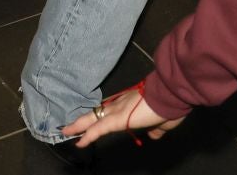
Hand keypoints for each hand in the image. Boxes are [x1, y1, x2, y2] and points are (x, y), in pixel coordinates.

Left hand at [63, 83, 185, 147]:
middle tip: (68, 126)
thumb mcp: (163, 122)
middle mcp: (120, 105)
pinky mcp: (118, 118)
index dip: (98, 117)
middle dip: (82, 121)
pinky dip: (89, 135)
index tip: (90, 122)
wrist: (171, 95)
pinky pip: (100, 128)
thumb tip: (153, 135)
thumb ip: (156, 129)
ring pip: (93, 119)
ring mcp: (118, 110)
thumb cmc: (169, 106)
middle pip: (96, 113)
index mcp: (130, 105)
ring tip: (65, 131)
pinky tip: (79, 141)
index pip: (109, 111)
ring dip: (79, 126)